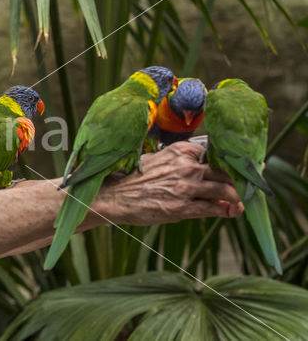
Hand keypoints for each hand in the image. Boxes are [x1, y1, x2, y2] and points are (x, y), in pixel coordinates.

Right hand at [94, 141, 242, 225]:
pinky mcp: (182, 208)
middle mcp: (186, 166)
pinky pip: (213, 208)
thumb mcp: (159, 160)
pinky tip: (230, 212)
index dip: (231, 160)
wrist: (114, 196)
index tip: (242, 165)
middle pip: (226, 171)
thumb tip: (206, 169)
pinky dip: (225, 211)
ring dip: (237, 198)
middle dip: (240, 179)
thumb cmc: (135, 178)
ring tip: (240, 202)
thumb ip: (183, 162)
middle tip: (248, 186)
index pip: (217, 151)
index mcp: (181, 150)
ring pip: (226, 190)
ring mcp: (186, 187)